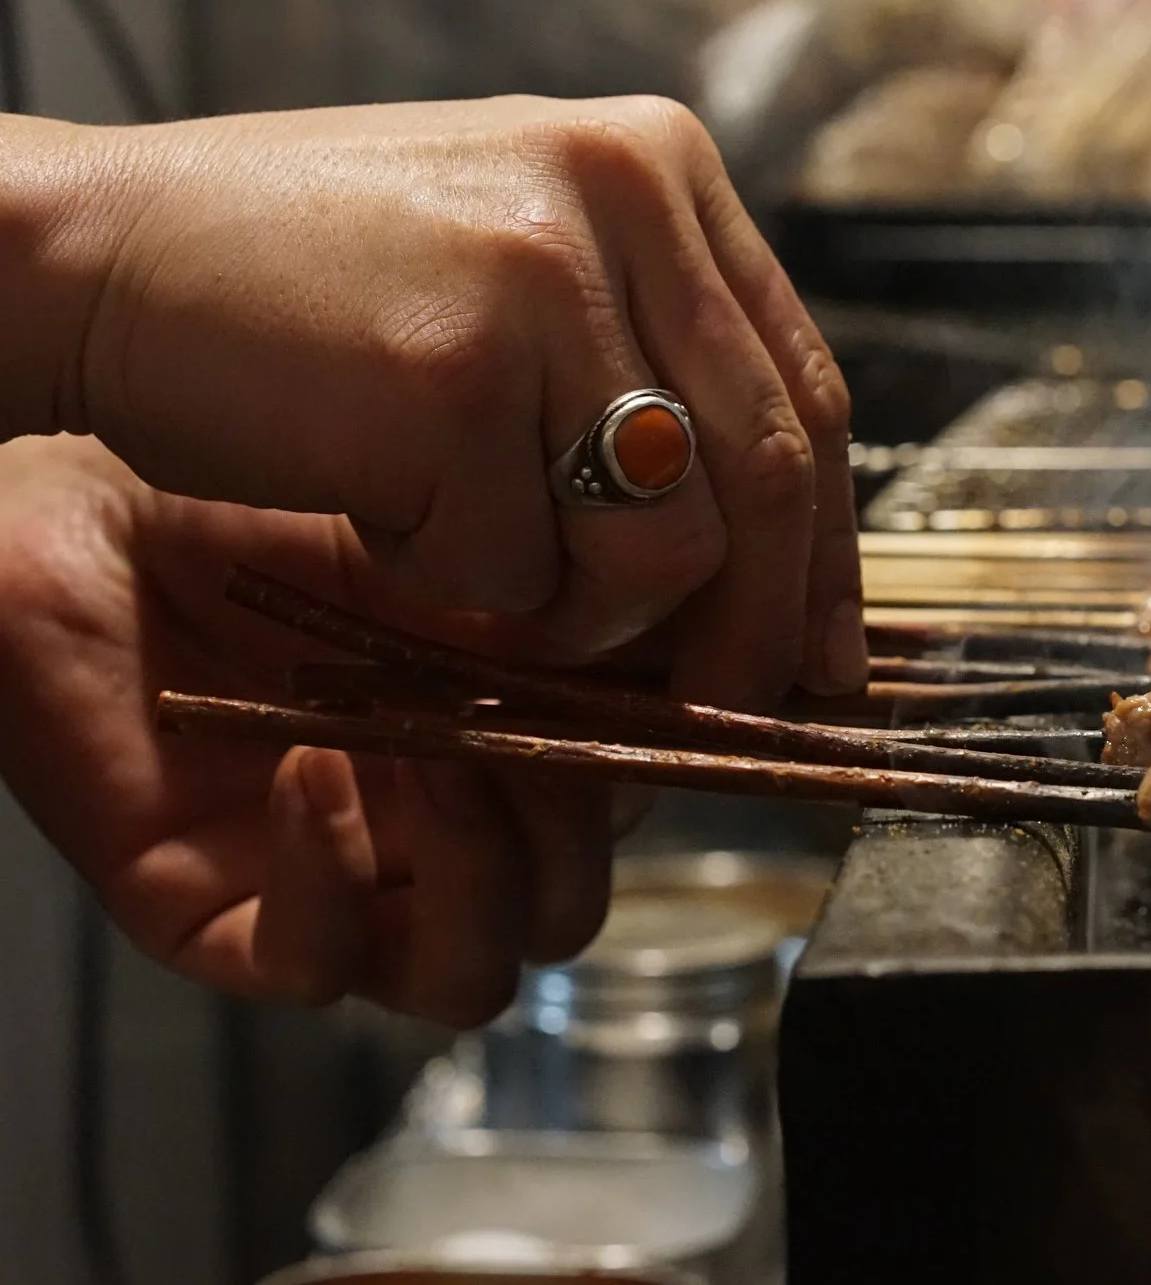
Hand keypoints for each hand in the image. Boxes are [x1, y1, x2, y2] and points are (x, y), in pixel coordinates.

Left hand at [0, 436, 612, 1025]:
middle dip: (575, 830)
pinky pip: (321, 964)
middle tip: (540, 734)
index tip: (672, 691)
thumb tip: (718, 637)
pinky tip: (314, 763)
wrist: (99, 510)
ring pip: (473, 974)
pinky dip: (334, 873)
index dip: (668, 769)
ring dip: (477, 873)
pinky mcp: (229, 922)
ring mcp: (346, 885)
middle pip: (570, 907)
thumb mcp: (470, 547)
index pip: (638, 805)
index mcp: (518, 746)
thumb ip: (585, 614)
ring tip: (437, 757)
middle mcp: (443, 830)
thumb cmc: (276, 509)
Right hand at [17, 95, 863, 708]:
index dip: (828, 544)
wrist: (89, 253)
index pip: (808, 389)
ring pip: (668, 547)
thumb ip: (648, 362)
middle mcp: (626, 197)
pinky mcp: (457, 374)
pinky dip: (454, 591)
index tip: (827, 649)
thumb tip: (787, 553)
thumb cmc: (303, 286)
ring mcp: (544, 279)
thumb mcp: (517, 271)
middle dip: (752, 626)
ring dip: (583, 618)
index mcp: (659, 165)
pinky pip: (518, 570)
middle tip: (719, 710)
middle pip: (772, 475)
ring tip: (484, 581)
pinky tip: (383, 525)